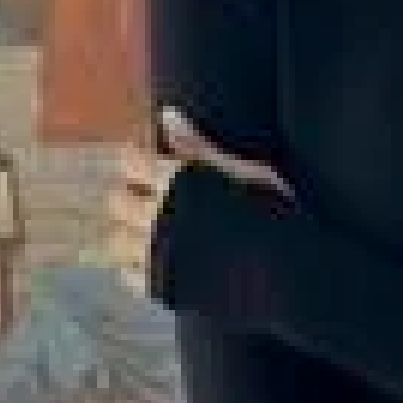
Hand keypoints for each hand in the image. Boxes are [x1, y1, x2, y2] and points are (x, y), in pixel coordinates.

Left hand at [105, 107, 291, 295]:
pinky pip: (128, 276)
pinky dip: (136, 266)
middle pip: (118, 200)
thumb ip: (199, 144)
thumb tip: (166, 113)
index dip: (141, 155)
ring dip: (130, 231)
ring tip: (156, 228)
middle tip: (158, 194)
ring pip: (116, 240)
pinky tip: (161, 258)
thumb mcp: (244, 169)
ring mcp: (155, 256)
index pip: (131, 160)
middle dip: (133, 193)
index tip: (155, 158)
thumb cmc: (274, 214)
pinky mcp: (160, 289)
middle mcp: (156, 218)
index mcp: (175, 183)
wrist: (286, 275)